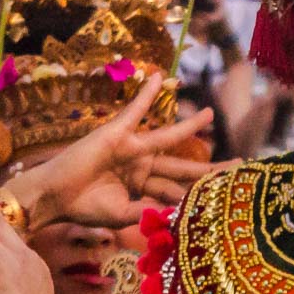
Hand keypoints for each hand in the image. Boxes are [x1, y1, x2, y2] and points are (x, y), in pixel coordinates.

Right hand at [7, 74, 212, 229]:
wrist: (54, 196)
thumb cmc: (84, 207)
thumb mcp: (122, 215)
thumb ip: (148, 212)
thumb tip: (178, 215)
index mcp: (146, 187)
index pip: (181, 191)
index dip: (201, 194)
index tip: (227, 197)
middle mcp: (144, 166)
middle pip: (184, 167)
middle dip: (211, 168)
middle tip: (240, 165)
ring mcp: (132, 149)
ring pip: (168, 137)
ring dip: (189, 125)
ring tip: (210, 115)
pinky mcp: (116, 133)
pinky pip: (135, 110)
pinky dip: (146, 94)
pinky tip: (161, 79)